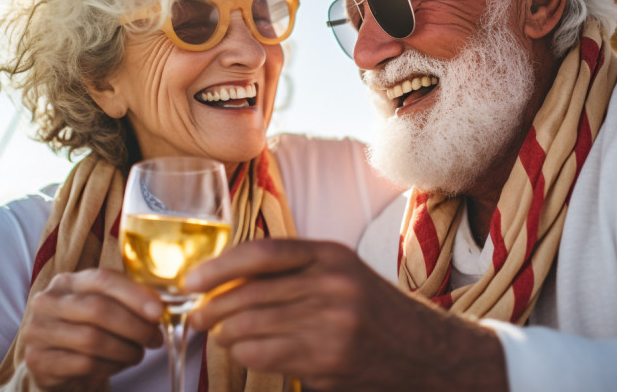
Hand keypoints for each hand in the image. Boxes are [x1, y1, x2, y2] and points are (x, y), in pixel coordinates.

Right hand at [21, 268, 164, 390]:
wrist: (57, 364)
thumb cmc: (88, 329)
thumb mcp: (104, 308)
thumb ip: (127, 300)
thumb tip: (160, 306)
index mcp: (68, 281)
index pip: (103, 278)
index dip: (134, 294)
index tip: (158, 311)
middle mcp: (48, 301)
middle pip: (98, 309)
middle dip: (135, 326)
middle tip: (154, 339)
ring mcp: (39, 331)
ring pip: (92, 339)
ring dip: (125, 349)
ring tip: (138, 354)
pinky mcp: (38, 360)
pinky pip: (84, 364)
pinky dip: (110, 366)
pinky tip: (119, 365)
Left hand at [185, 239, 507, 391]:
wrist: (425, 351)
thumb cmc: (374, 310)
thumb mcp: (342, 273)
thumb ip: (295, 270)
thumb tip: (228, 280)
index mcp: (331, 256)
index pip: (262, 253)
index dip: (219, 266)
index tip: (192, 280)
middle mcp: (332, 286)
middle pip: (250, 294)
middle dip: (211, 307)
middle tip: (194, 316)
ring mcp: (332, 327)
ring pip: (251, 328)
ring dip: (224, 335)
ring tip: (218, 335)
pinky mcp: (328, 363)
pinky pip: (265, 357)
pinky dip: (244, 356)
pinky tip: (244, 353)